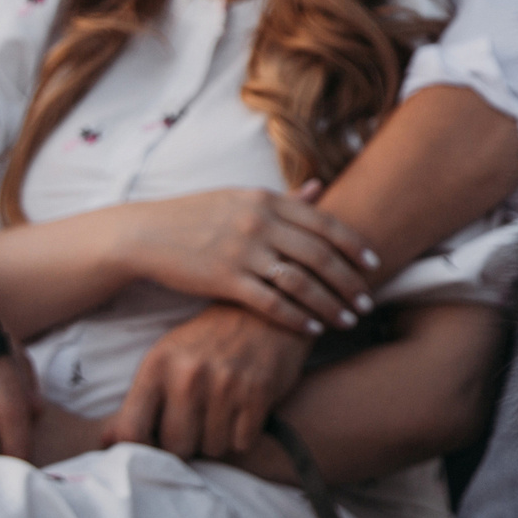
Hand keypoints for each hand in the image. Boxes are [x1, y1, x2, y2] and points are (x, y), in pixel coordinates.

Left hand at [103, 303, 314, 458]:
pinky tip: (243, 411)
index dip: (140, 450)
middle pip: (176, 447)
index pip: (131, 430)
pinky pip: (243, 442)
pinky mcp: (259, 391)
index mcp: (157, 365)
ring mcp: (225, 383)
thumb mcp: (166, 359)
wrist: (263, 311)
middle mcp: (188, 374)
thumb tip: (105, 443)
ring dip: (217, 440)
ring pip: (213, 448)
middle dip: (186, 446)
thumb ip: (136, 403)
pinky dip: (243, 435)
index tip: (153, 446)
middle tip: (195, 427)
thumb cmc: (207, 341)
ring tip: (221, 415)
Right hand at [120, 181, 379, 334]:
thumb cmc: (196, 217)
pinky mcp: (224, 279)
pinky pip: (271, 303)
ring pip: (301, 282)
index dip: (353, 245)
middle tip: (368, 301)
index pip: (323, 223)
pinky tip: (313, 330)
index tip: (373, 264)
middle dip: (349, 281)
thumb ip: (282, 200)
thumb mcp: (241, 198)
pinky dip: (297, 318)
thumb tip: (319, 188)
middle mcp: (259, 222)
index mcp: (266, 200)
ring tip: (348, 320)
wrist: (144, 234)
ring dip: (330, 304)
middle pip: (320, 254)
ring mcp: (242, 250)